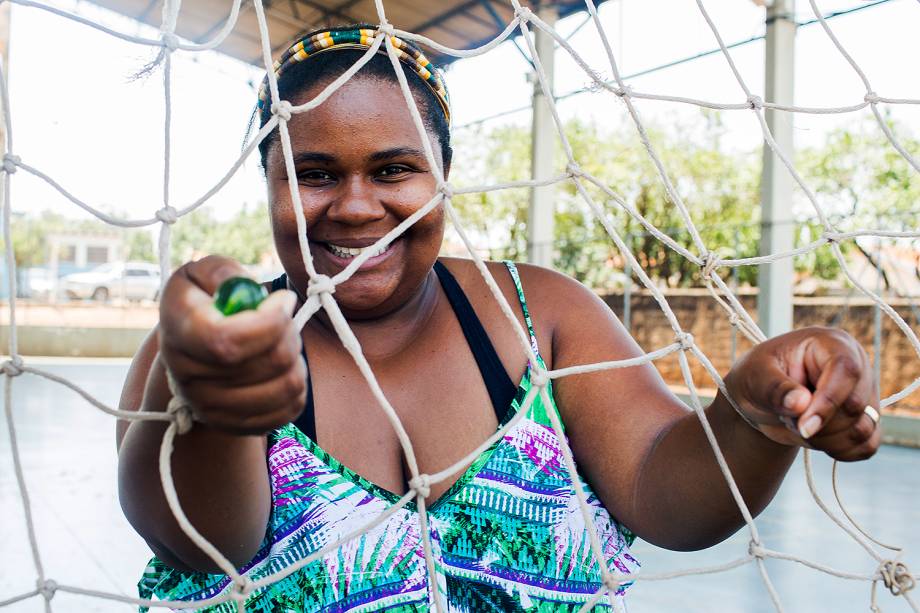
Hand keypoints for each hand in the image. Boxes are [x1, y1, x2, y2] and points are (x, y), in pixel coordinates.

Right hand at [158, 256, 306, 434]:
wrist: (190, 353)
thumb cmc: (203, 303)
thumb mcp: (203, 274)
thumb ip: (222, 272)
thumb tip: (252, 293)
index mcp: (179, 333)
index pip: (227, 342)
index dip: (269, 321)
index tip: (283, 300)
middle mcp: (189, 378)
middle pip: (270, 362)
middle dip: (289, 332)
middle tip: (283, 317)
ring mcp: (212, 409)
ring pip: (287, 386)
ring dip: (296, 357)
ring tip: (280, 342)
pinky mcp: (238, 425)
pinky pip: (290, 408)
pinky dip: (296, 383)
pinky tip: (279, 368)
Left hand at [723, 327, 879, 461]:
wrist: (759, 400)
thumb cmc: (757, 378)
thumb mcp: (754, 376)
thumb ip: (775, 389)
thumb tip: (801, 403)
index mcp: (831, 344)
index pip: (846, 371)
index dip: (828, 402)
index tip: (804, 427)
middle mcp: (857, 366)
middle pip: (855, 406)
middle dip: (817, 423)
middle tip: (787, 416)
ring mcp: (865, 394)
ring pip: (862, 430)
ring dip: (824, 439)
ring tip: (797, 423)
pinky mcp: (866, 420)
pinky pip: (866, 446)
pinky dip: (839, 451)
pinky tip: (815, 439)